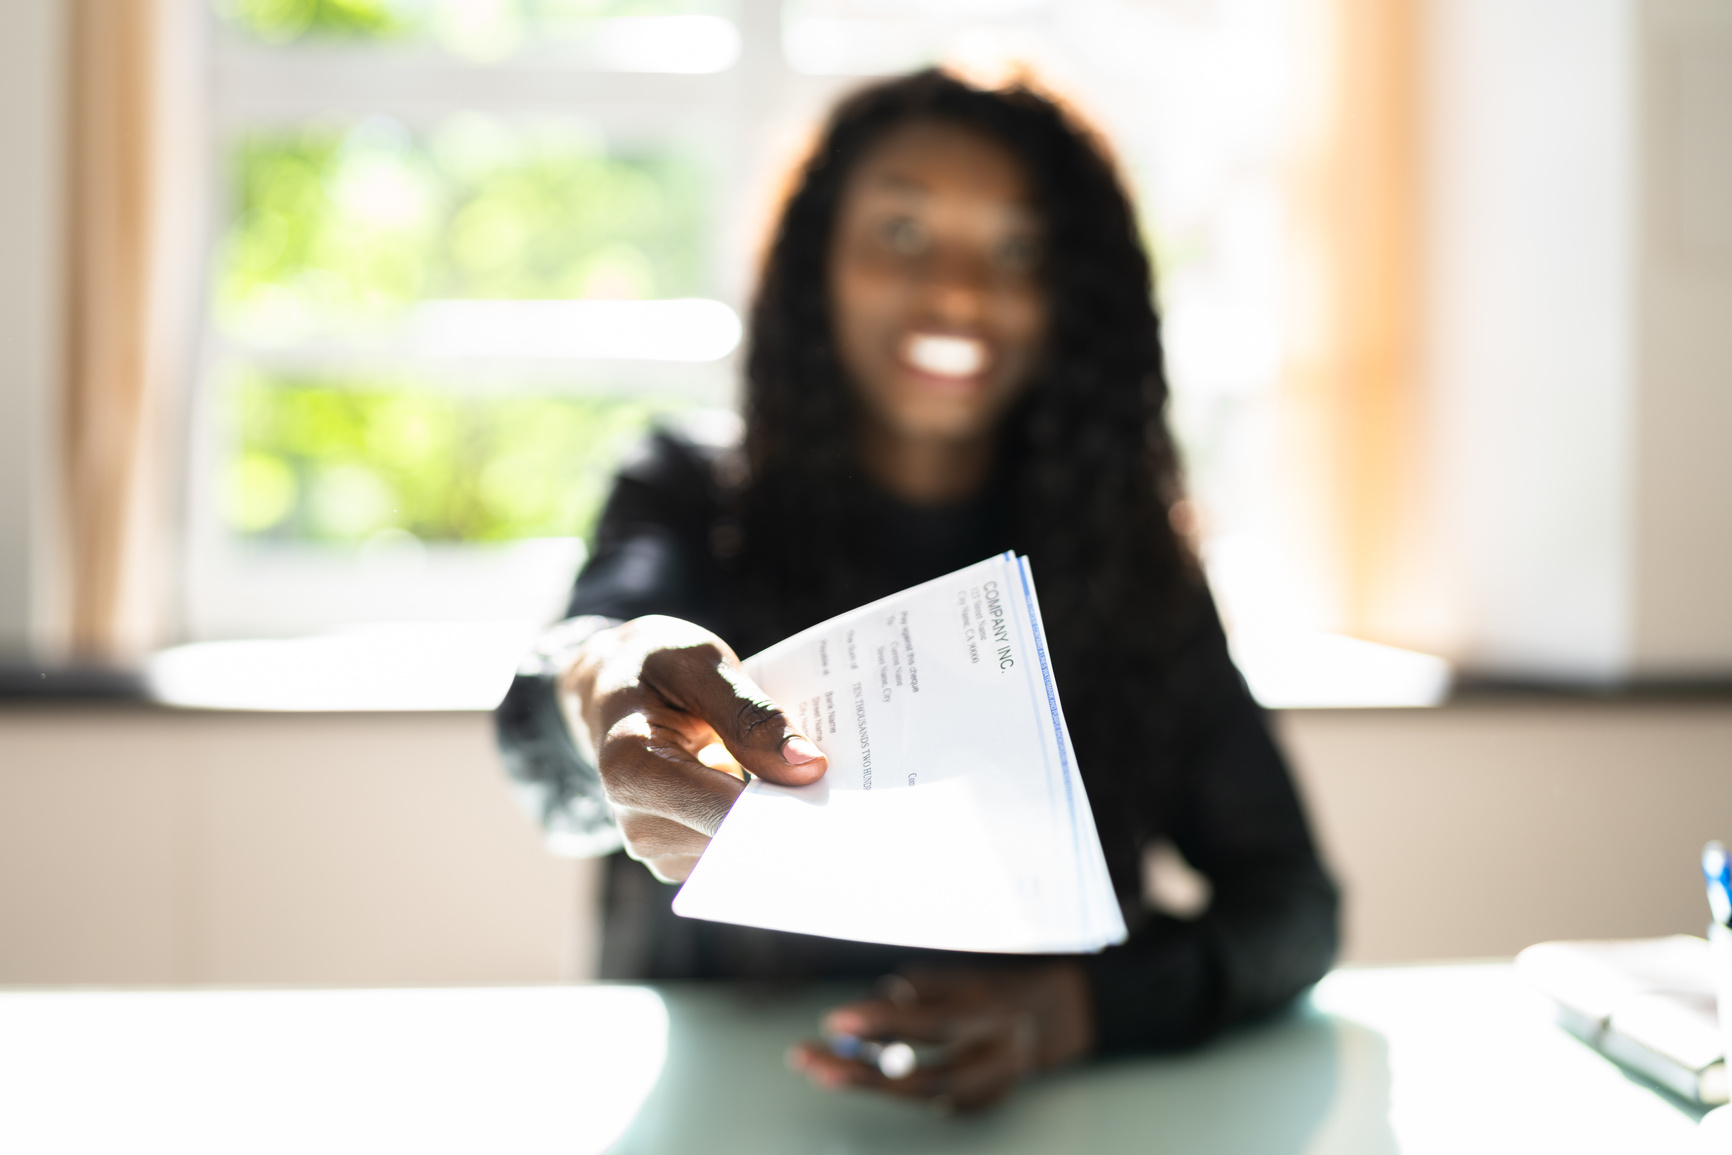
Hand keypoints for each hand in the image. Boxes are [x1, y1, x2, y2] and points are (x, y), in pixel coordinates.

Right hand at [560, 615, 826, 881]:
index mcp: (630, 768)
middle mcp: (636, 822)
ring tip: (796, 772)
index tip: (834, 787)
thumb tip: (808, 765)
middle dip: (788, 810)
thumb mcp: (700, 663)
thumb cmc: (655, 666)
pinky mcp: (678, 856)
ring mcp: (657, 847)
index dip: (783, 802)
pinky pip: (737, 853)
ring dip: (778, 818)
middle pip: (736, 840)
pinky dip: (763, 824)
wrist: (611, 688)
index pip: (722, 810)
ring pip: (744, 853)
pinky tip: (775, 788)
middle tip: (835, 779)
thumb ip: (750, 713)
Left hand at [787, 965, 1094, 1111]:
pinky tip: (869, 1074)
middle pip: (926, 1077)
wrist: (1050, 1016)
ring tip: (820, 1069)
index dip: (882, 1023)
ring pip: (924, 1097)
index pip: (933, 1022)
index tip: (834, 1021)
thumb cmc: (986, 987)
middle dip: (864, 1073)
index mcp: (993, 1009)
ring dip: (869, 1083)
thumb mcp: (956, 975)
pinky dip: (899, 1087)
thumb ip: (917, 995)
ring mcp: (995, 1088)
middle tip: (811, 1061)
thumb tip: (867, 1018)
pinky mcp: (984, 1107)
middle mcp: (999, 1055)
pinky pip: (932, 1101)